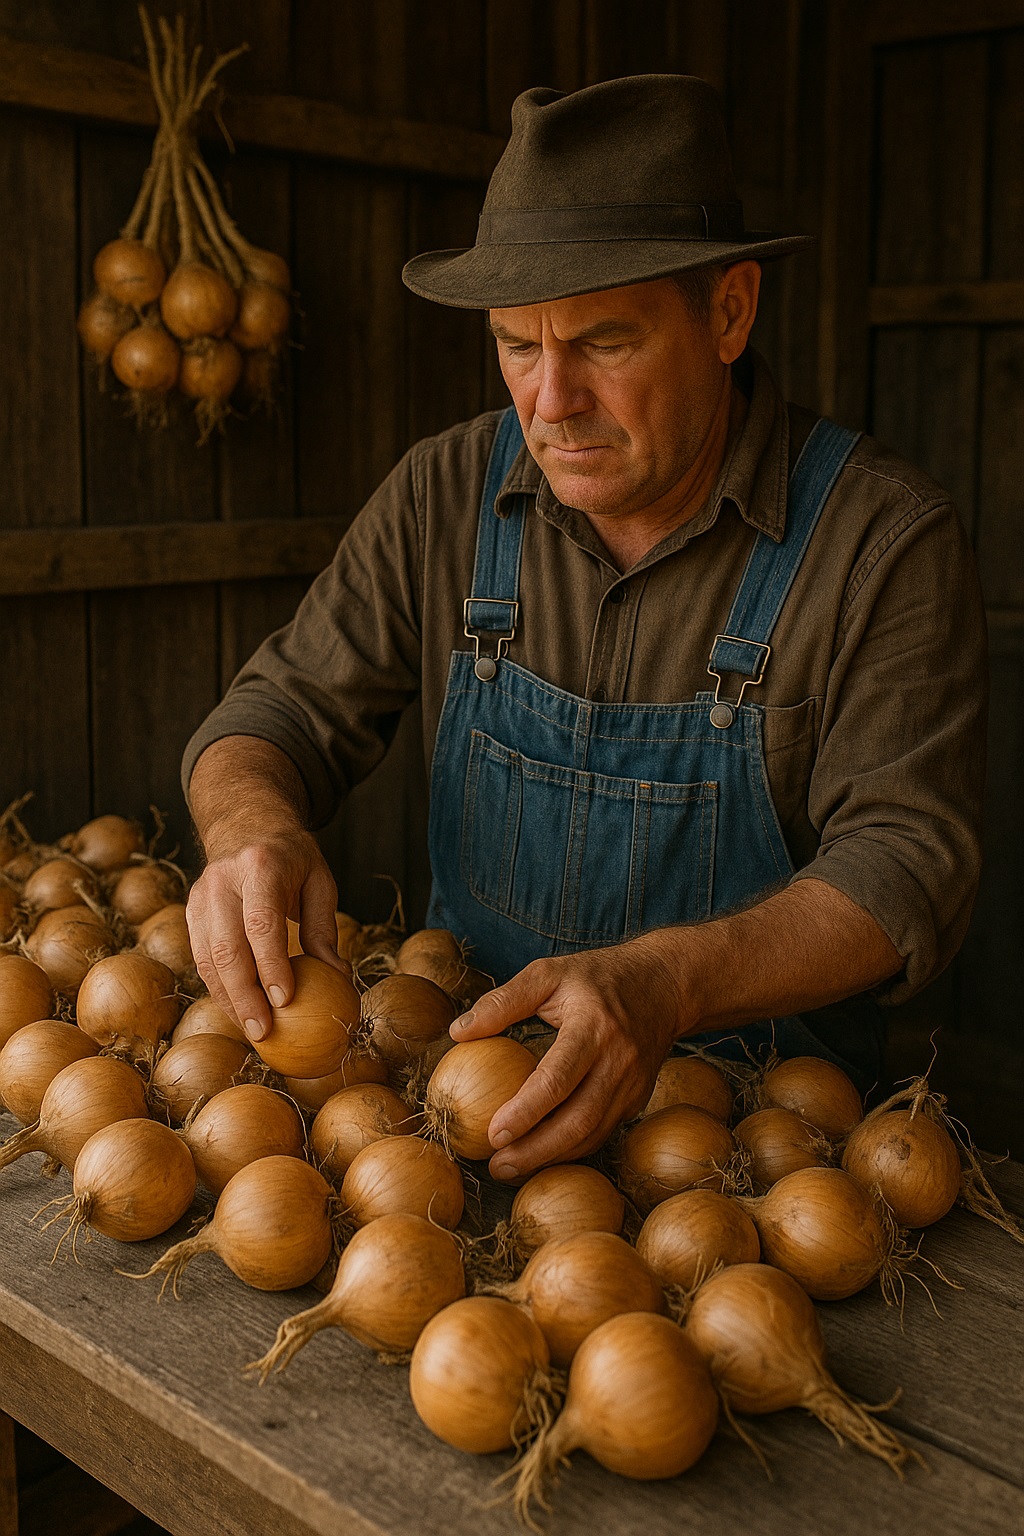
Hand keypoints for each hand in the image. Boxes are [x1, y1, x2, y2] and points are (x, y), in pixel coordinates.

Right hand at [186, 825, 345, 1045]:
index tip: (285, 1001)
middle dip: (244, 995)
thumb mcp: (319, 881)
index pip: (262, 923)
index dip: (271, 965)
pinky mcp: (190, 911)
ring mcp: (200, 895)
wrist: (246, 822)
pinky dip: (218, 988)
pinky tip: (238, 1010)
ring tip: (252, 1030)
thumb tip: (338, 976)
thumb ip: (323, 928)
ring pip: (206, 958)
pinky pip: (200, 958)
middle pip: (226, 947)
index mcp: (260, 867)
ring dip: (228, 999)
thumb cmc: (292, 858)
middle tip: (264, 1031)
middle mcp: (223, 881)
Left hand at [450, 934, 687, 1180]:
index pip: (558, 1078)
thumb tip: (458, 1032)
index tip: (493, 1133)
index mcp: (594, 1027)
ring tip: (510, 1168)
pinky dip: (571, 1149)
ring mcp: (633, 1084)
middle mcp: (618, 1061)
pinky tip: (541, 1154)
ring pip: (593, 1134)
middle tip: (497, 1166)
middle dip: (536, 1150)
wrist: (664, 984)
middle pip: (578, 1119)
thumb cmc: (598, 977)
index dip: (525, 1111)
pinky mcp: (638, 1099)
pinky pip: (603, 1132)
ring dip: (551, 1158)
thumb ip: (503, 1001)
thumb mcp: (549, 973)